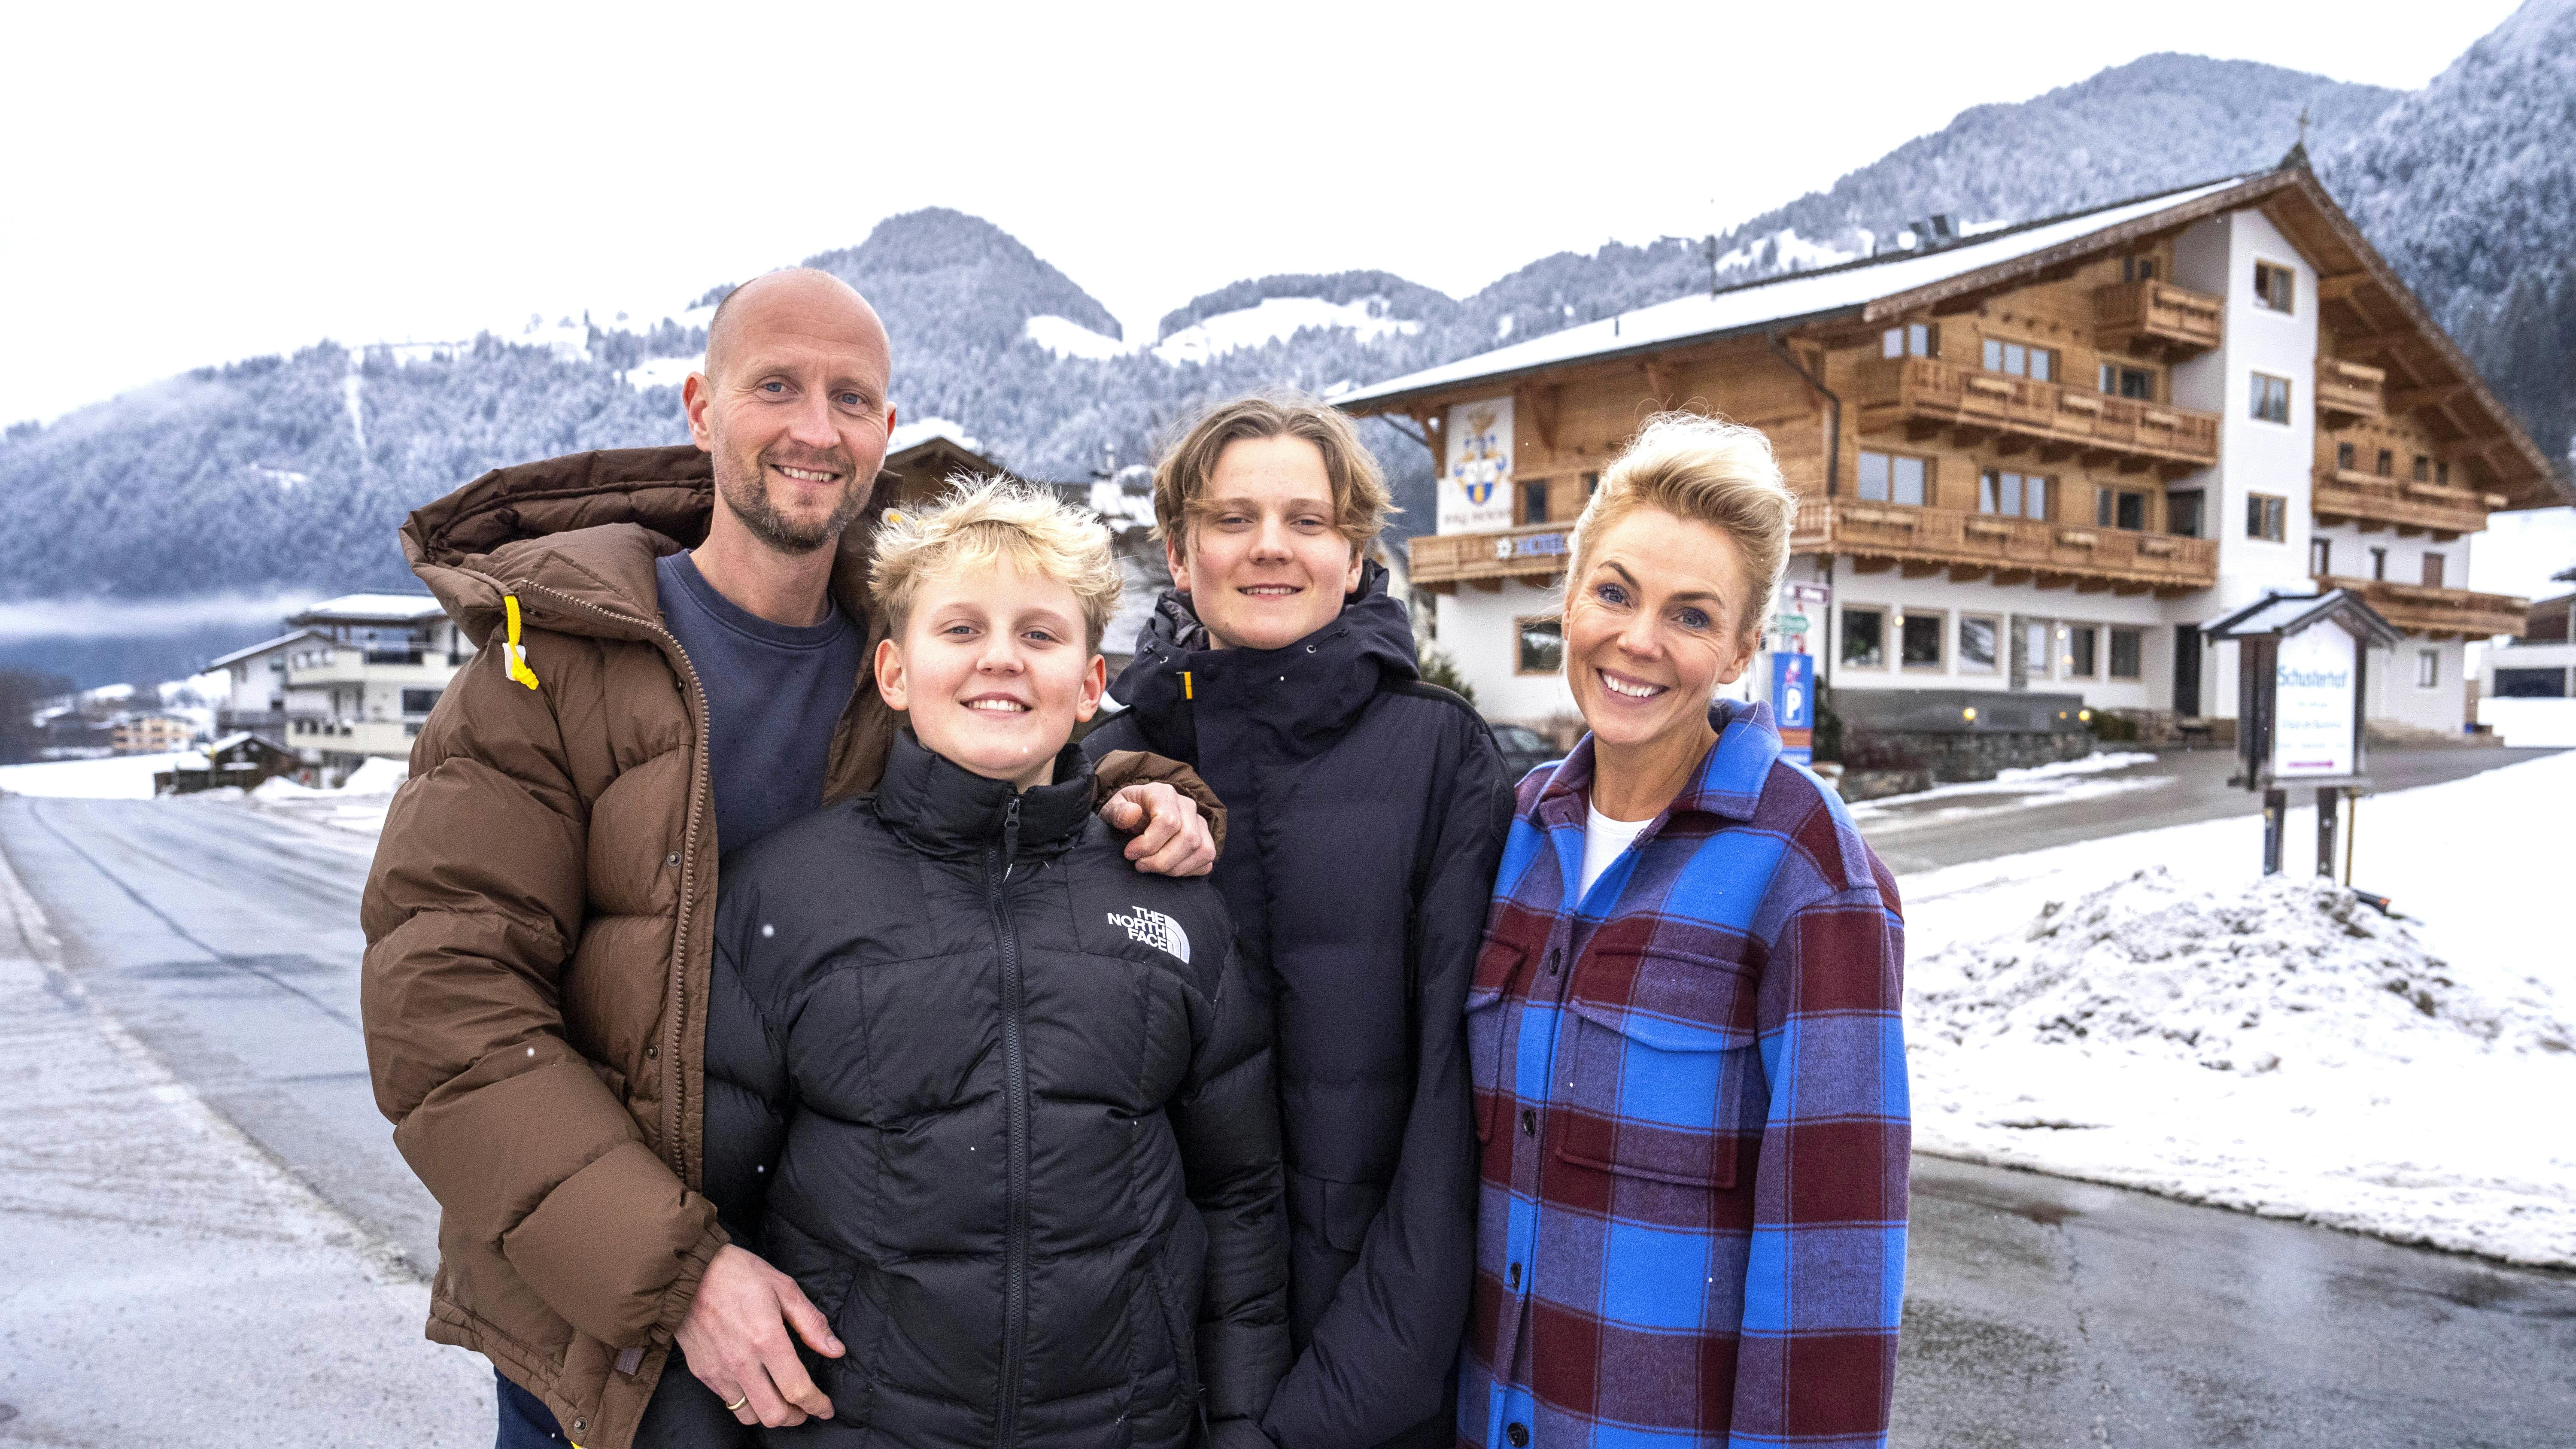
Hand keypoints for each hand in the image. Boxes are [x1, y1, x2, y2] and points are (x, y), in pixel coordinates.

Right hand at [675, 1244, 842, 1427]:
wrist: (687, 1273)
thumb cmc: (737, 1273)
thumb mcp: (783, 1287)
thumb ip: (811, 1323)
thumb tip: (835, 1350)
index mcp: (766, 1339)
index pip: (797, 1389)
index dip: (817, 1405)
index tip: (826, 1409)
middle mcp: (741, 1362)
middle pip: (774, 1414)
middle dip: (796, 1417)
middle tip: (805, 1408)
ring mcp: (718, 1370)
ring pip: (749, 1416)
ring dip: (770, 1414)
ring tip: (781, 1401)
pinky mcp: (702, 1372)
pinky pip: (728, 1402)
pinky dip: (746, 1403)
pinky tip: (755, 1387)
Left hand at [1102, 781, 1216, 876]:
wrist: (1139, 814)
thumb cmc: (1125, 812)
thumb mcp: (1112, 808)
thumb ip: (1117, 812)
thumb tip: (1132, 814)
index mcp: (1164, 794)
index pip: (1168, 821)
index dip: (1148, 844)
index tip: (1130, 853)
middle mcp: (1187, 805)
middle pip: (1188, 838)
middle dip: (1161, 860)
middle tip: (1140, 865)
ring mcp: (1200, 823)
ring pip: (1202, 850)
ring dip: (1174, 868)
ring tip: (1152, 868)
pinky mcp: (1206, 839)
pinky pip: (1207, 860)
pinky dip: (1188, 871)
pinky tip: (1167, 869)